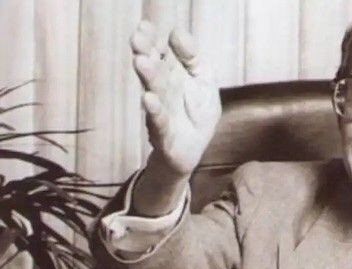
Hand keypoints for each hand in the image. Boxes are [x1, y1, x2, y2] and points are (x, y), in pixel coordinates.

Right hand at [131, 20, 220, 177]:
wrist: (193, 149)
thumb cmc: (197, 111)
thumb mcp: (203, 79)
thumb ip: (192, 57)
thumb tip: (177, 32)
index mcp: (170, 74)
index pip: (158, 53)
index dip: (150, 40)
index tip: (144, 26)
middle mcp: (161, 89)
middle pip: (152, 69)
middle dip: (144, 53)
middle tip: (137, 39)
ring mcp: (160, 110)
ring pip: (153, 91)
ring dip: (147, 77)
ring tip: (141, 62)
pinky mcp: (164, 132)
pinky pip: (158, 120)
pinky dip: (153, 110)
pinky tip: (149, 99)